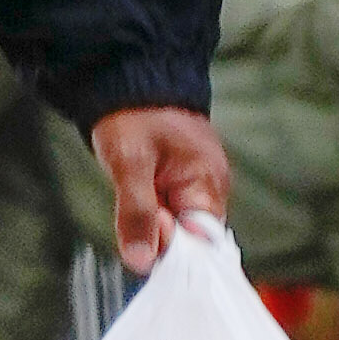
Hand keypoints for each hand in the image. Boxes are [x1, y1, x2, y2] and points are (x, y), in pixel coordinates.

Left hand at [92, 104, 228, 273]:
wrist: (129, 78)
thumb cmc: (133, 115)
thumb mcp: (129, 164)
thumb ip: (137, 213)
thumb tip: (142, 262)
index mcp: (208, 184)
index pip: (202, 242)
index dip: (171, 244)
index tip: (147, 224)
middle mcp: (209, 188)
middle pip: (187, 237)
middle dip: (156, 231)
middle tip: (134, 197)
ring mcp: (195, 184)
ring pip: (173, 225)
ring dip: (149, 218)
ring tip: (134, 185)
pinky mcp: (180, 181)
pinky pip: (167, 209)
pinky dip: (148, 208)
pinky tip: (136, 189)